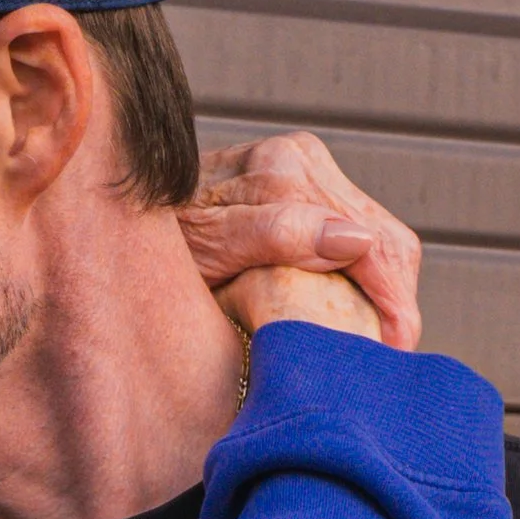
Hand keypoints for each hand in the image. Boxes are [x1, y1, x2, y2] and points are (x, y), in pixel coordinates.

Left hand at [181, 128, 421, 349]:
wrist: (121, 216)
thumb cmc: (158, 247)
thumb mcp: (207, 251)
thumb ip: (276, 237)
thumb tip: (354, 240)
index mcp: (283, 173)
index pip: (371, 241)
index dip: (392, 304)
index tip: (392, 354)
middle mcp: (299, 158)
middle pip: (387, 237)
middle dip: (398, 303)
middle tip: (392, 360)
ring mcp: (305, 164)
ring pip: (382, 236)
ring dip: (389, 291)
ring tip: (382, 344)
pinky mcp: (304, 180)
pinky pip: (361, 230)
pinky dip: (369, 276)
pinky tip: (362, 312)